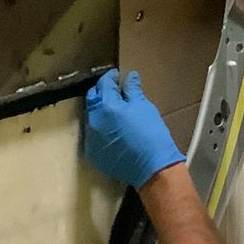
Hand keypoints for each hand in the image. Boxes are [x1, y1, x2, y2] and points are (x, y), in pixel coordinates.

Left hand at [83, 68, 183, 187]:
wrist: (152, 167)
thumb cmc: (152, 134)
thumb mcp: (144, 107)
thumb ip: (133, 90)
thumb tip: (130, 77)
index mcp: (106, 106)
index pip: (104, 84)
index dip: (111, 78)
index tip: (117, 76)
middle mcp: (93, 120)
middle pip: (93, 99)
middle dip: (102, 93)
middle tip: (114, 92)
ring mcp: (91, 138)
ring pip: (91, 117)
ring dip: (99, 111)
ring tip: (113, 112)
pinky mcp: (93, 153)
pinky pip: (93, 135)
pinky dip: (100, 130)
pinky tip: (112, 131)